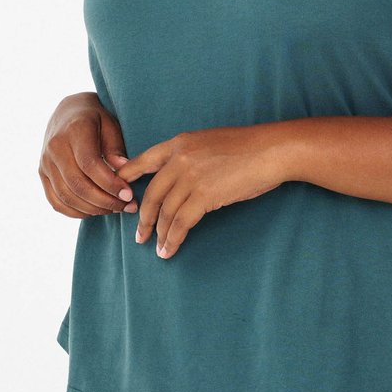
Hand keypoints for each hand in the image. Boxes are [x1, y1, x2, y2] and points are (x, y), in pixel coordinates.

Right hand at [39, 92, 137, 217]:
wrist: (68, 112)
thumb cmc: (95, 118)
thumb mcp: (110, 124)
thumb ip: (115, 147)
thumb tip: (123, 171)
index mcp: (74, 131)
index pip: (90, 164)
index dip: (110, 183)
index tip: (128, 194)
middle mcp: (54, 147)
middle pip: (77, 184)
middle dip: (104, 201)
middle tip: (126, 206)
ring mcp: (45, 163)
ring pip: (66, 197)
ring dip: (93, 209)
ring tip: (115, 208)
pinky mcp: (42, 174)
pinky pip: (56, 202)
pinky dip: (76, 212)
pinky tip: (95, 210)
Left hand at [116, 123, 288, 258]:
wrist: (271, 150)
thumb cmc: (247, 147)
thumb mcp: (209, 142)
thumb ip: (189, 156)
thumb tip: (178, 178)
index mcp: (179, 143)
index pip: (143, 161)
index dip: (127, 179)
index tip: (120, 195)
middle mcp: (179, 159)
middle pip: (150, 194)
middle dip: (143, 218)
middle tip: (140, 235)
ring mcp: (190, 177)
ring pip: (164, 212)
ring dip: (158, 234)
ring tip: (157, 247)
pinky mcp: (204, 195)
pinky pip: (180, 223)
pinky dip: (173, 239)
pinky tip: (169, 249)